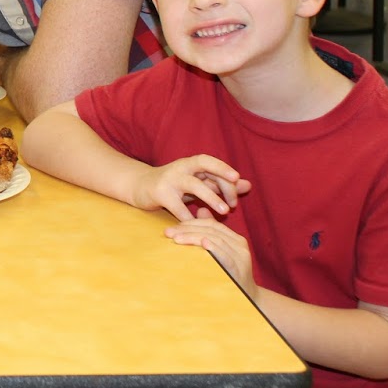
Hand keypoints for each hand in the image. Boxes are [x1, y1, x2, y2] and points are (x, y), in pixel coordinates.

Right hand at [131, 154, 250, 220]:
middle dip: (222, 185)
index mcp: (190, 164)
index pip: (208, 161)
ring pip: (193, 185)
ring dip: (210, 197)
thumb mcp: (197, 183)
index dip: (223, 167)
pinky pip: (178, 207)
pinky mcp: (159, 194)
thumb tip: (247, 184)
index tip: (237, 178)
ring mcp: (169, 180)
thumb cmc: (174, 186)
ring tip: (224, 211)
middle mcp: (180, 168)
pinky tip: (199, 226)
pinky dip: (189, 217)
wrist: (140, 187)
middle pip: (203, 169)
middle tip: (233, 204)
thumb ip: (220, 184)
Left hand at [166, 210, 256, 298]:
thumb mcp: (221, 254)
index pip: (211, 224)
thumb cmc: (230, 276)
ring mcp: (240, 257)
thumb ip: (212, 232)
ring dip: (193, 237)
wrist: (249, 301)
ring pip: (215, 239)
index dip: (191, 223)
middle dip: (187, 229)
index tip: (172, 227)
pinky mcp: (239, 268)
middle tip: (168, 232)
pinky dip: (213, 247)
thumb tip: (200, 210)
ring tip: (176, 238)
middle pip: (211, 230)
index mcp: (235, 239)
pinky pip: (224, 254)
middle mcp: (240, 245)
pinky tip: (201, 243)